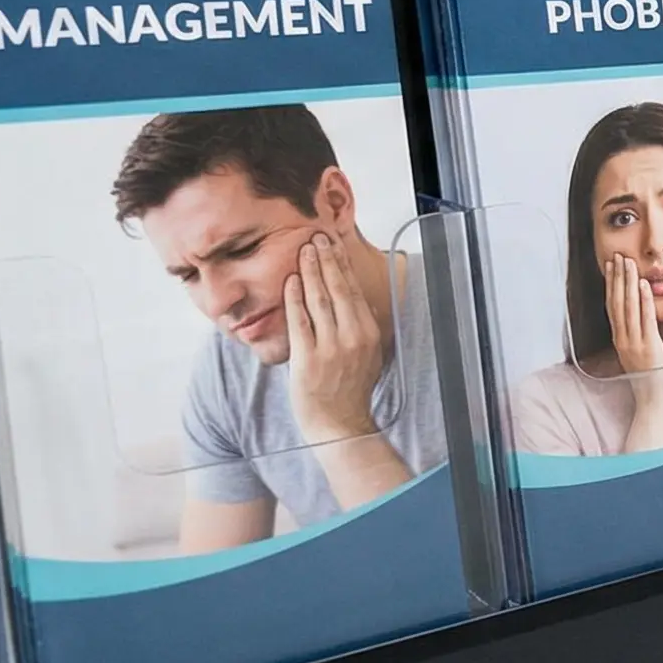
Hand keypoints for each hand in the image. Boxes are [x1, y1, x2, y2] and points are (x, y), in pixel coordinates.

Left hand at [285, 234, 388, 443]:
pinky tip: (292, 280)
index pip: (354, 291)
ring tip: (304, 250)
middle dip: (327, 260)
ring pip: (319, 300)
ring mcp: (330, 347)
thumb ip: (366, 328)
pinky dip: (295, 298)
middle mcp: (353, 337)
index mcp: (370, 334)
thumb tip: (362, 302)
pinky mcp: (308, 358)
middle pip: (338, 289)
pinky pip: (301, 321)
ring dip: (311, 271)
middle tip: (317, 237)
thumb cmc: (352, 391)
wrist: (339, 424)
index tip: (335, 245)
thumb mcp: (370, 356)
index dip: (343, 265)